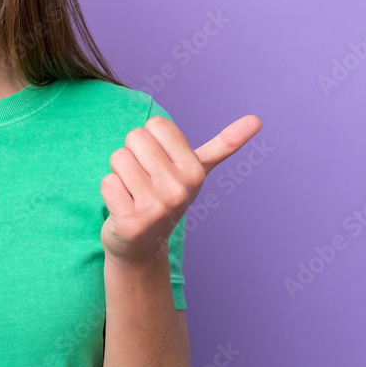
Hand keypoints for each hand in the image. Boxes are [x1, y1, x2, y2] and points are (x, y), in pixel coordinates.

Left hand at [100, 113, 261, 265]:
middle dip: (132, 155)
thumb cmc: (166, 198)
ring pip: (118, 158)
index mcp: (194, 170)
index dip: (150, 141)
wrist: (143, 246)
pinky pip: (107, 182)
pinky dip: (110, 193)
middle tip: (143, 181)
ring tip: (133, 194)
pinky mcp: (132, 222)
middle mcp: (179, 189)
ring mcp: (157, 208)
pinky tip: (122, 209)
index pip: (155, 124)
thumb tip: (257, 119)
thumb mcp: (198, 171)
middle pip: (135, 137)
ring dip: (119, 175)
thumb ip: (224, 145)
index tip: (158, 165)